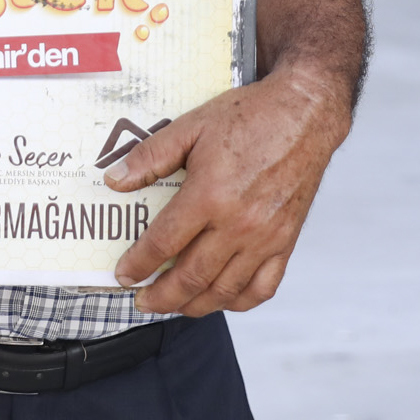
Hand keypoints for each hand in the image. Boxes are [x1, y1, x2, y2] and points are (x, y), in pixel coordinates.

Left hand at [106, 66, 351, 316]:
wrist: (305, 113)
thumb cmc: (252, 116)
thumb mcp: (192, 125)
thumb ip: (151, 156)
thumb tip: (115, 179)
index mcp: (209, 195)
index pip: (164, 243)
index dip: (139, 264)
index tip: (124, 275)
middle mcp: (238, 224)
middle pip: (191, 277)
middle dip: (161, 296)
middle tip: (143, 301)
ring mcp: (265, 237)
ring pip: (224, 290)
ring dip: (194, 305)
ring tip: (175, 305)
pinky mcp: (286, 241)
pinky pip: (263, 287)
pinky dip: (239, 301)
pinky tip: (221, 298)